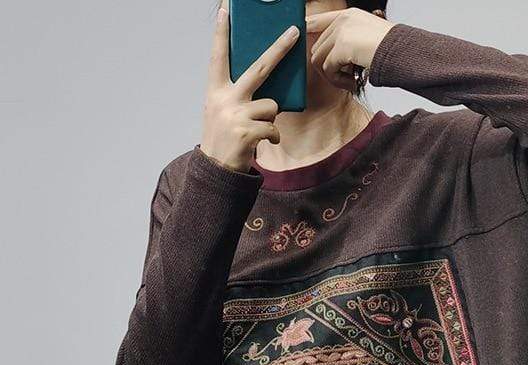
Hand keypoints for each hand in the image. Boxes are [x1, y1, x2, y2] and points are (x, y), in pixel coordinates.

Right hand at [200, 8, 299, 172]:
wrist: (217, 169)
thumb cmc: (224, 137)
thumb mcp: (222, 111)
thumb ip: (238, 95)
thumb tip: (268, 89)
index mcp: (215, 91)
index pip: (218, 57)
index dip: (221, 34)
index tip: (225, 11)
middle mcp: (224, 99)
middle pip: (259, 68)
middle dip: (279, 49)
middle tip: (294, 32)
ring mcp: (235, 115)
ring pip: (271, 106)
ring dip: (269, 120)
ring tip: (255, 130)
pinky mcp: (247, 132)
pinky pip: (273, 128)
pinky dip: (271, 137)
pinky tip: (259, 143)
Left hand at [307, 8, 395, 90]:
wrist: (403, 52)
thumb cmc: (392, 51)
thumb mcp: (368, 39)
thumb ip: (349, 41)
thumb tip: (332, 58)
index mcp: (348, 15)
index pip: (316, 21)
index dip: (307, 34)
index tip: (307, 49)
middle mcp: (342, 20)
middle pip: (318, 47)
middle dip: (328, 67)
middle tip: (345, 79)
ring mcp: (341, 32)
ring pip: (319, 59)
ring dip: (332, 76)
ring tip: (348, 83)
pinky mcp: (341, 47)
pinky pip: (327, 69)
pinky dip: (337, 81)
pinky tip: (351, 84)